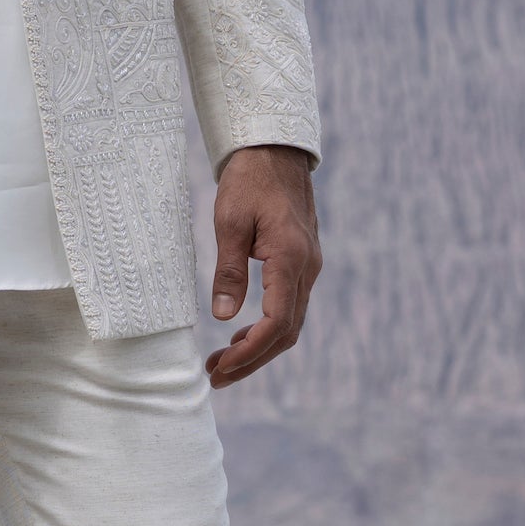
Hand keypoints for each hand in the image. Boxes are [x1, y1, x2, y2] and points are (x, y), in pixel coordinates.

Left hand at [205, 144, 319, 388]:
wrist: (275, 149)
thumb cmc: (249, 180)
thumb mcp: (230, 222)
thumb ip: (230, 270)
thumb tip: (224, 316)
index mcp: (291, 259)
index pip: (277, 323)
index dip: (250, 352)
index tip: (222, 366)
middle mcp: (307, 267)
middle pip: (287, 332)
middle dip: (252, 359)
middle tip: (216, 376)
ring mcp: (308, 265)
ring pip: (291, 322)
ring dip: (259, 346)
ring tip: (223, 361)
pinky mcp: (302, 262)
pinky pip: (290, 305)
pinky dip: (268, 327)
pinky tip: (241, 333)